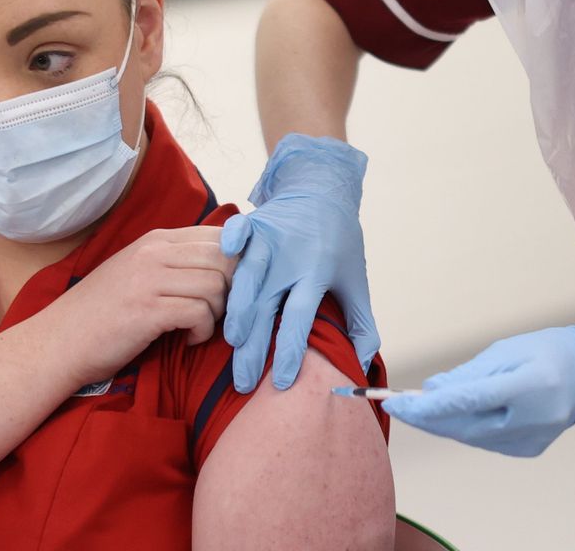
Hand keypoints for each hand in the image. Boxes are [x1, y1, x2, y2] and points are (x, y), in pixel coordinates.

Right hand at [49, 226, 236, 386]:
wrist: (59, 341)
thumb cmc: (103, 312)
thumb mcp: (138, 271)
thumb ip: (175, 261)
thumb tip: (227, 263)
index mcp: (156, 240)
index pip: (220, 234)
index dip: (238, 262)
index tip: (232, 288)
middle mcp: (154, 252)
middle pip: (225, 257)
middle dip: (234, 289)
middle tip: (218, 311)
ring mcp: (149, 279)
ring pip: (217, 285)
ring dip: (218, 313)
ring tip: (199, 326)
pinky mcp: (147, 311)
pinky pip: (199, 312)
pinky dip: (203, 331)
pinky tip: (188, 339)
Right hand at [221, 134, 379, 392]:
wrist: (324, 191)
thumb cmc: (339, 242)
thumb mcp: (355, 282)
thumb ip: (361, 324)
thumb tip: (361, 363)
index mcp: (317, 273)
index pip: (300, 318)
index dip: (291, 350)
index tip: (283, 381)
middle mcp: (291, 257)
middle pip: (266, 306)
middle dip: (253, 347)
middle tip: (243, 382)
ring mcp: (269, 238)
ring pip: (245, 280)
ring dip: (235, 313)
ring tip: (229, 344)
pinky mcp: (252, 223)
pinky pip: (234, 236)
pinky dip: (225, 250)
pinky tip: (212, 274)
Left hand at [382, 320, 574, 456]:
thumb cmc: (550, 351)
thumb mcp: (504, 351)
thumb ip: (467, 375)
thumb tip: (431, 391)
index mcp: (527, 386)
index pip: (465, 402)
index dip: (426, 407)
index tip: (395, 404)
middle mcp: (531, 419)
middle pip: (463, 426)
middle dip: (425, 418)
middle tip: (396, 407)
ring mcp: (531, 439)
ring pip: (470, 437)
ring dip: (440, 423)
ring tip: (416, 408)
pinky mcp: (527, 449)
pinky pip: (484, 441)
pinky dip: (463, 428)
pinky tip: (449, 415)